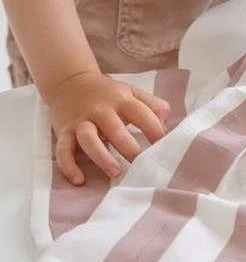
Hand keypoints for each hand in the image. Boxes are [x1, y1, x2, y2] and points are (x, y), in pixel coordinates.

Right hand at [47, 71, 169, 184]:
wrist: (71, 81)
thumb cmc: (108, 92)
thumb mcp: (133, 92)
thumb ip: (153, 106)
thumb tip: (166, 128)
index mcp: (122, 99)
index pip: (144, 115)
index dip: (156, 132)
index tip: (165, 149)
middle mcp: (102, 109)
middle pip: (116, 130)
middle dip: (130, 149)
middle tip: (142, 167)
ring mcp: (81, 121)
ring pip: (89, 139)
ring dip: (102, 157)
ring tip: (116, 172)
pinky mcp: (64, 132)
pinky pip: (63, 150)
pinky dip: (69, 166)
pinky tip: (79, 180)